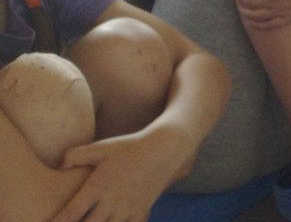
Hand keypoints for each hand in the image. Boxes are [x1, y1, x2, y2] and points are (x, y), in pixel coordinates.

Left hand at [53, 130, 184, 221]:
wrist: (163, 150)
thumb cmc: (129, 147)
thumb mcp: (101, 147)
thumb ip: (75, 155)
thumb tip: (57, 166)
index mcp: (97, 187)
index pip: (71, 213)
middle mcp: (111, 203)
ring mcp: (127, 210)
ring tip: (96, 219)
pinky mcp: (141, 213)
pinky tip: (115, 221)